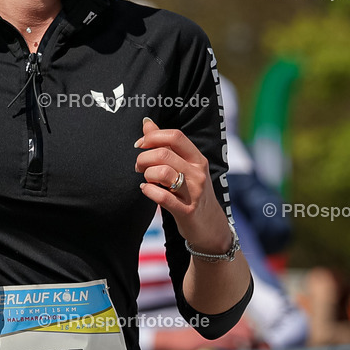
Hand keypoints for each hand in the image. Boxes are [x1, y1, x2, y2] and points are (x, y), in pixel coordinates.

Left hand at [135, 117, 231, 253]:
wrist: (209, 225)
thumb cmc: (191, 191)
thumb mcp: (184, 166)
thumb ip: (165, 145)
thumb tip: (146, 123)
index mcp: (197, 159)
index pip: (175, 136)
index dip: (153, 136)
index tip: (140, 144)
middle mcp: (198, 173)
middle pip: (164, 154)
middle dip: (143, 158)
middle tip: (139, 166)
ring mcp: (194, 192)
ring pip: (162, 172)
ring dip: (147, 174)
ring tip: (146, 179)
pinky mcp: (186, 211)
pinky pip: (162, 196)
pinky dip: (148, 191)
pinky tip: (146, 190)